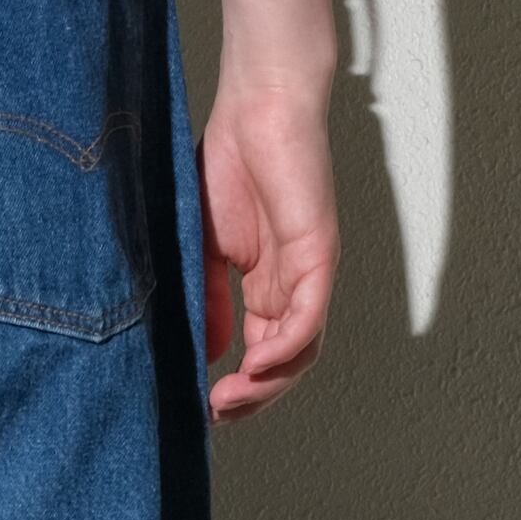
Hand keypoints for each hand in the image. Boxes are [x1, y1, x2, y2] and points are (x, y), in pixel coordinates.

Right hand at [199, 80, 338, 422]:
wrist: (257, 104)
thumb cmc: (230, 161)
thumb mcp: (205, 247)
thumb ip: (209, 300)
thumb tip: (208, 352)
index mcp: (266, 285)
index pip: (262, 353)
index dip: (238, 388)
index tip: (203, 408)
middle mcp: (292, 285)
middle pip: (285, 364)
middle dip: (253, 399)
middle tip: (217, 415)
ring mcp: (307, 271)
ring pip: (302, 350)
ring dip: (269, 385)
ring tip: (230, 399)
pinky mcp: (317, 252)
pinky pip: (309, 315)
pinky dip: (286, 347)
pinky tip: (255, 365)